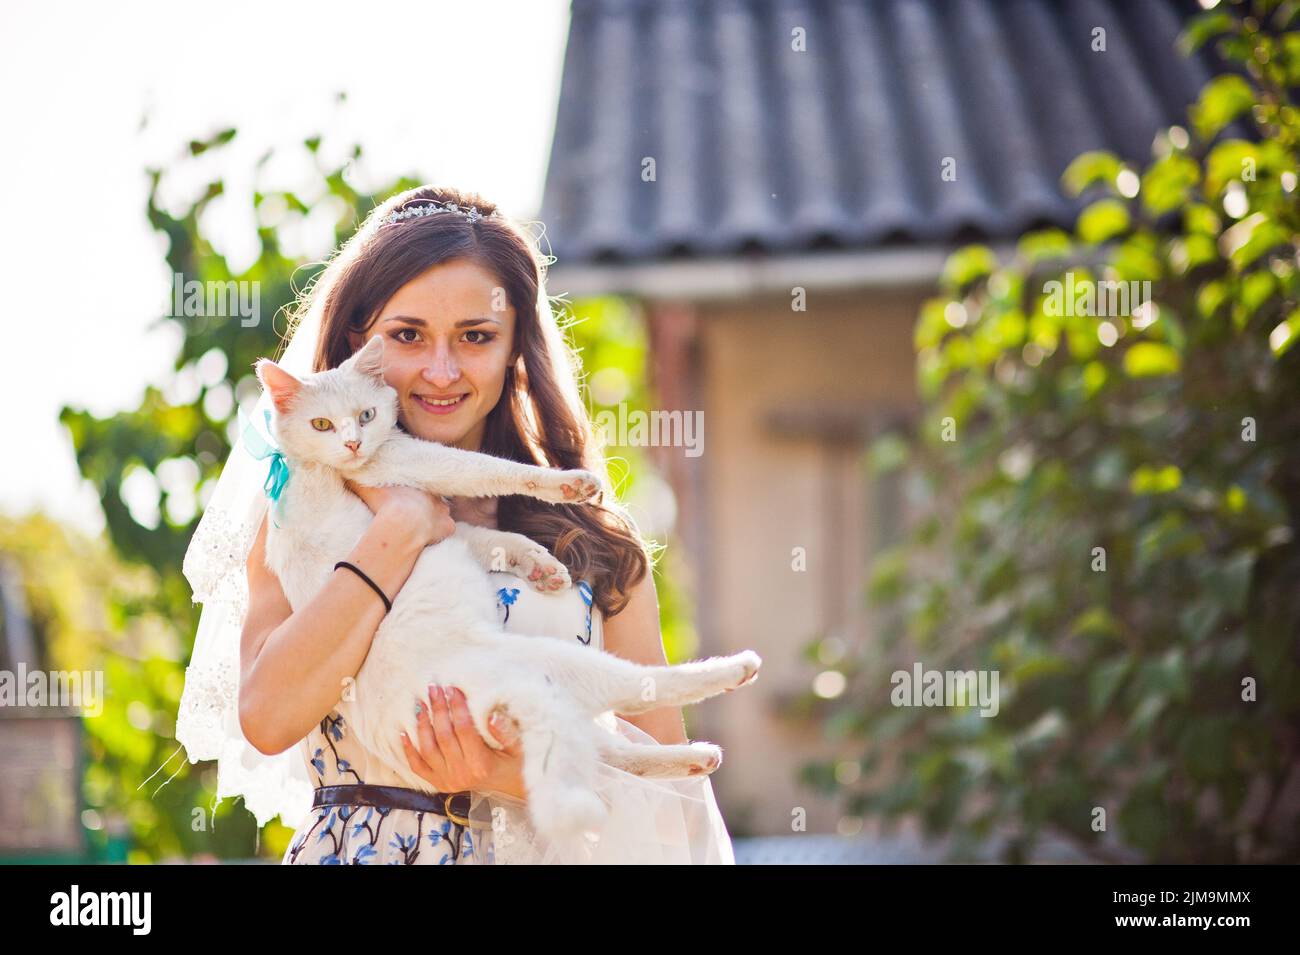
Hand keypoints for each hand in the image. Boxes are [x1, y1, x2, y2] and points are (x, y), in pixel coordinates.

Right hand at [344, 480, 455, 547]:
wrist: (401, 522)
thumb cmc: (383, 500)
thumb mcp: (365, 485)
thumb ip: (356, 476)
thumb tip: (342, 467)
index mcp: (416, 483)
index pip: (418, 484)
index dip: (411, 491)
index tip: (403, 496)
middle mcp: (434, 494)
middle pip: (432, 498)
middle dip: (424, 504)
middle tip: (410, 511)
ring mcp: (443, 511)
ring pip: (441, 513)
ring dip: (432, 518)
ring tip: (418, 526)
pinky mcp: (447, 527)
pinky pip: (446, 530)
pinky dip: (439, 534)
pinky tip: (428, 538)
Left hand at [400, 685, 525, 798]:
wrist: (513, 789)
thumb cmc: (517, 764)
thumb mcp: (520, 748)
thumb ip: (506, 733)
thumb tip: (491, 716)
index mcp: (481, 764)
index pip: (464, 729)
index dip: (457, 707)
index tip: (453, 688)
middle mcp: (461, 773)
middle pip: (443, 736)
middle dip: (438, 709)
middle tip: (434, 688)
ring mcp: (448, 780)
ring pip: (428, 749)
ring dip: (422, 725)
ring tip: (421, 704)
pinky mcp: (440, 783)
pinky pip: (419, 767)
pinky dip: (409, 751)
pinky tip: (403, 733)